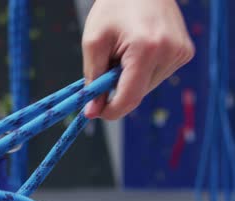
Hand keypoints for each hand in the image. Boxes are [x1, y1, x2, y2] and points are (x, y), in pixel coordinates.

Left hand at [82, 0, 194, 119]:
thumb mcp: (94, 43)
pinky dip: (142, 71)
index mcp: (147, 49)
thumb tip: (92, 112)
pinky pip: (158, 75)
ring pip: (148, 86)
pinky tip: (138, 50)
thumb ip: (93, 80)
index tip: (95, 112)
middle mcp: (170, 52)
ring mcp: (181, 52)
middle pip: (138, 93)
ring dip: (130, 79)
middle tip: (107, 65)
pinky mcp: (185, 52)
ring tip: (124, 52)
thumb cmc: (112, 9)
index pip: (130, 97)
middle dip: (118, 89)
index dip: (111, 110)